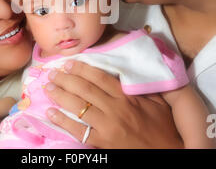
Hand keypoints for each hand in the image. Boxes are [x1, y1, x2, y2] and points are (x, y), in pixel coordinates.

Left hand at [44, 60, 183, 148]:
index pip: (99, 78)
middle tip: (51, 73)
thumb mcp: (157, 102)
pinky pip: (78, 130)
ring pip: (78, 107)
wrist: (167, 153)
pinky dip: (63, 121)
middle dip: (66, 79)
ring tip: (48, 88)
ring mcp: (107, 126)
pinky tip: (51, 113)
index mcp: (127, 97)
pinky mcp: (103, 142)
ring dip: (60, 96)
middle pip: (85, 90)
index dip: (82, 69)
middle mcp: (114, 109)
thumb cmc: (163, 127)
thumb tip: (129, 69)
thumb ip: (141, 87)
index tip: (68, 63)